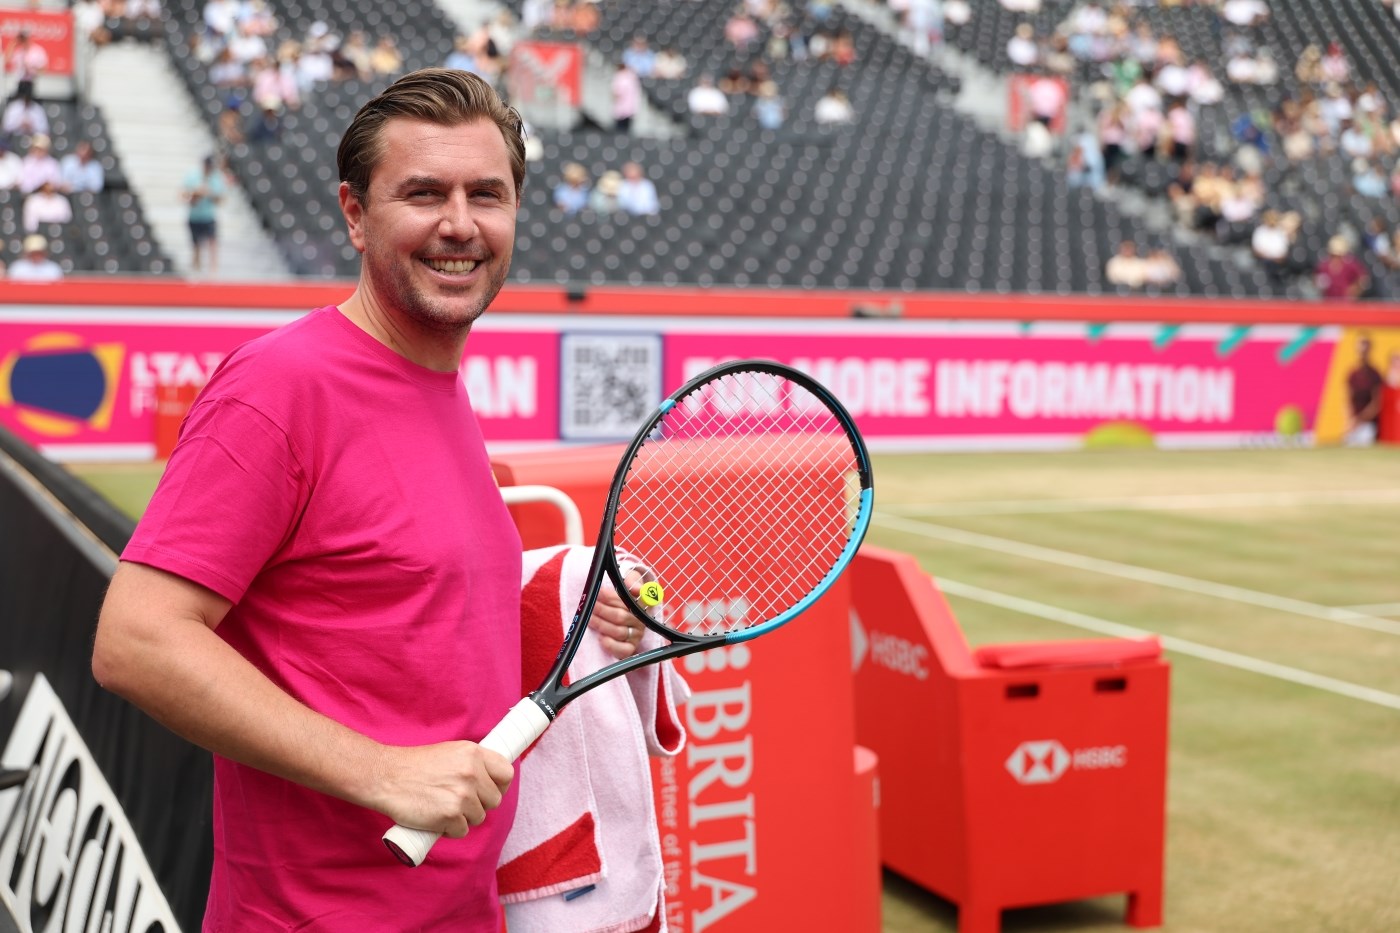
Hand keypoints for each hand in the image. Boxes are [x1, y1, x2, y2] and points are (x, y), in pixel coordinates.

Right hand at [374, 740, 513, 837]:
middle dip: (479, 805)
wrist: (384, 776)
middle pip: (494, 800)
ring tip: (441, 807)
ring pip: (478, 817)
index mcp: (473, 753)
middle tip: (457, 802)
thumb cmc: (413, 766)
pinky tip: (435, 819)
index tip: (489, 791)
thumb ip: (470, 764)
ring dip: (462, 818)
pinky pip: (461, 831)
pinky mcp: (450, 815)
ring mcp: (462, 794)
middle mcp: (472, 772)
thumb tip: (488, 782)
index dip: (499, 786)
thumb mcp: (449, 753)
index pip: (506, 773)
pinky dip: (449, 830)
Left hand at [589, 568, 647, 659]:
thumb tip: (638, 589)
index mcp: (641, 604)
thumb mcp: (629, 584)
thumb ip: (633, 581)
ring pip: (618, 632)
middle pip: (620, 617)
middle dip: (602, 610)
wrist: (622, 614)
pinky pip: (623, 650)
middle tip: (589, 606)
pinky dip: (611, 645)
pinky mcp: (630, 648)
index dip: (610, 598)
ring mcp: (635, 636)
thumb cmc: (623, 598)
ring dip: (601, 625)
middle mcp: (640, 621)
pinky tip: (601, 638)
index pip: (627, 601)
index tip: (598, 592)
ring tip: (588, 619)